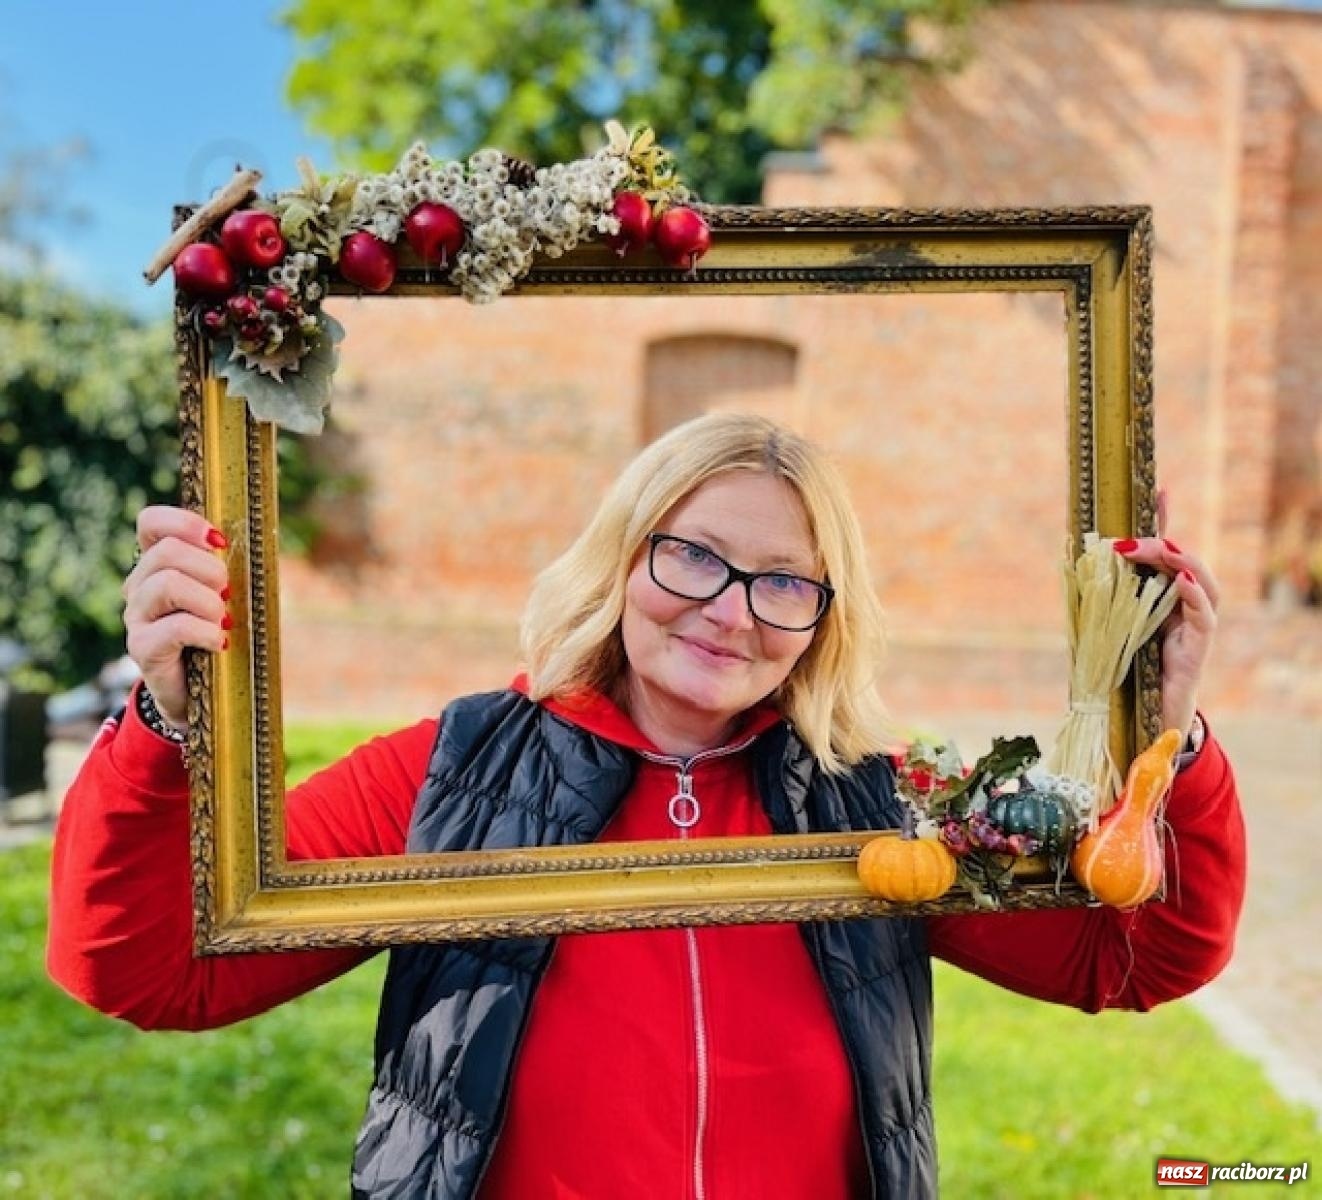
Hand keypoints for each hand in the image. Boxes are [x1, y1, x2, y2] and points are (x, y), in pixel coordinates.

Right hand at [123, 506, 230, 728]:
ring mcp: (136, 617)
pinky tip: (220, 643)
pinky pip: (176, 627)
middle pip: (167, 552)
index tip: (219, 542)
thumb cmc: (216, 637)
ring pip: (167, 584)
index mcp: (157, 566)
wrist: (201, 697)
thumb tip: (243, 547)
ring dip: (208, 601)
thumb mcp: (223, 597)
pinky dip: (207, 632)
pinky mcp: (141, 648)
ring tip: (224, 620)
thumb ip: (224, 570)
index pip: (151, 523)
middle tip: (227, 594)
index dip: (185, 522)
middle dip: (210, 569)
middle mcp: (139, 587)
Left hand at [1113, 489, 1218, 738]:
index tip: (1157, 488)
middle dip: (1160, 541)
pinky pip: (1205, 615)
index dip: (1162, 520)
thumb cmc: (1124, 677)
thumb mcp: (1105, 632)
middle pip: (1183, 560)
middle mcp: (1182, 606)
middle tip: (1127, 540)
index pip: (1165, 552)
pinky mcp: (1199, 648)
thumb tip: (1068, 567)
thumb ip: (1097, 604)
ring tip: (1157, 548)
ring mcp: (1195, 626)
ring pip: (1202, 580)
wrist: (1145, 722)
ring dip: (1178, 561)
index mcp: (1159, 599)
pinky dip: (1196, 595)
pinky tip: (1184, 581)